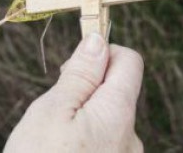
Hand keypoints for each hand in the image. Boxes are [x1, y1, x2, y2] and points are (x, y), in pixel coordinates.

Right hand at [5, 34, 143, 152]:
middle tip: (52, 113)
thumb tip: (98, 40)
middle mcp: (131, 140)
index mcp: (119, 114)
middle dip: (85, 91)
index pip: (130, 61)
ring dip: (82, 121)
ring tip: (51, 143)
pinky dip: (83, 145)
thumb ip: (80, 75)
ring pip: (106, 123)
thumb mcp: (52, 111)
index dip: (101, 53)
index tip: (70, 69)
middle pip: (116, 93)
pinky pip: (103, 148)